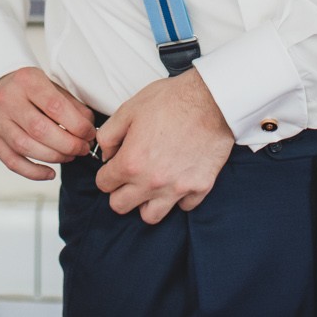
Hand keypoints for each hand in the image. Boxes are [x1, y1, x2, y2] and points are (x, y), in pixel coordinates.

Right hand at [0, 67, 96, 181]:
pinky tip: (51, 172)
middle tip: (82, 148)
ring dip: (54, 157)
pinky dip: (34, 171)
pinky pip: (12, 162)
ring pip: (26, 147)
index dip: (77, 125)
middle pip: (40, 130)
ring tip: (70, 156)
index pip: (55, 106)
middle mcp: (8, 100)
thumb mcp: (50, 85)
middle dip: (68, 144)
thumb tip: (89, 127)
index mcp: (27, 81)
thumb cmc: (28, 88)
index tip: (89, 133)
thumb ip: (71, 105)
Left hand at [93, 68, 234, 223]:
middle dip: (119, 192)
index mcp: (131, 163)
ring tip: (151, 185)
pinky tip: (177, 179)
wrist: (212, 100)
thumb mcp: (129, 108)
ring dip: (146, 202)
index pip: (103, 184)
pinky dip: (179, 197)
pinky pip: (184, 206)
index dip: (106, 173)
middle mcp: (151, 182)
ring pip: (150, 216)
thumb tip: (106, 154)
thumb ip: (109, 134)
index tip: (114, 166)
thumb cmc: (172, 100)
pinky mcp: (200, 188)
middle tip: (128, 177)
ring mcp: (177, 188)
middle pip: (120, 206)